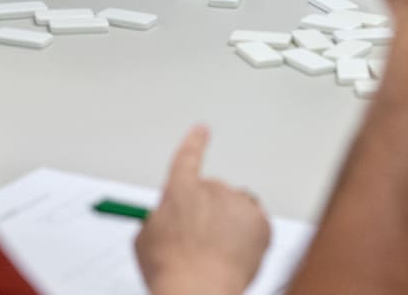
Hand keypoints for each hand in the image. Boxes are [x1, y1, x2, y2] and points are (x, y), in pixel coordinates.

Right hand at [136, 126, 269, 294]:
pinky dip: (249, 239)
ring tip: (217, 253)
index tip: (202, 129)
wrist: (199, 290)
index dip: (195, 141)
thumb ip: (156, 220)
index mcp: (180, 188)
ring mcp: (238, 204)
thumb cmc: (170, 270)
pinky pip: (256, 225)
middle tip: (201, 241)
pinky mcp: (261, 222)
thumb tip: (163, 220)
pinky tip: (234, 257)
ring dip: (229, 224)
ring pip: (236, 208)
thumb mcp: (146, 239)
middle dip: (208, 212)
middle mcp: (212, 188)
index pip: (188, 155)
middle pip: (213, 191)